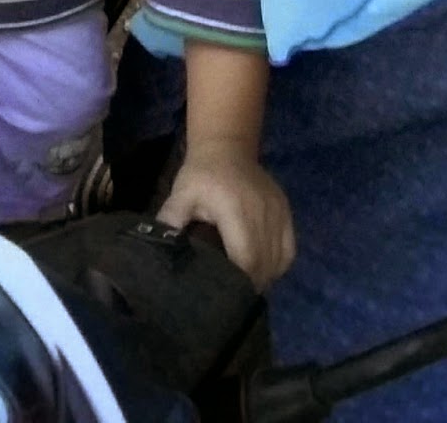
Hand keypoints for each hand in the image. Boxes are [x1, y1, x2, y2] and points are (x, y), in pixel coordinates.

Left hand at [157, 139, 294, 291]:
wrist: (227, 147)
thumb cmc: (200, 176)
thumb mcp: (180, 196)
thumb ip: (170, 224)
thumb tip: (158, 255)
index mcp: (235, 209)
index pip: (246, 257)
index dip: (238, 282)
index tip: (224, 296)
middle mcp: (262, 211)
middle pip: (264, 263)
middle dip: (249, 285)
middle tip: (231, 298)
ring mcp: (277, 210)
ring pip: (279, 259)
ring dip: (264, 278)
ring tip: (244, 286)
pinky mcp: (285, 210)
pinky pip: (288, 249)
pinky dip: (277, 265)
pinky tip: (262, 271)